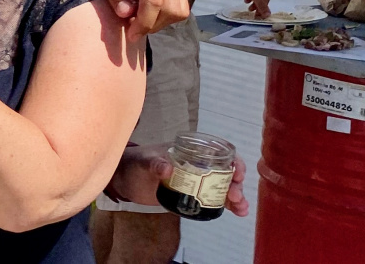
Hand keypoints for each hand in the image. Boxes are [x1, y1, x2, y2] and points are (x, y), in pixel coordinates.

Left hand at [78, 0, 188, 39]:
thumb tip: (126, 15)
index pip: (154, 2)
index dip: (144, 23)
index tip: (130, 35)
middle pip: (173, 9)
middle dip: (154, 25)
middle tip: (133, 27)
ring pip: (181, 7)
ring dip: (163, 21)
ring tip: (140, 18)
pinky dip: (168, 11)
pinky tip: (148, 9)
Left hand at [108, 143, 248, 216]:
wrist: (125, 180)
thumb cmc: (134, 163)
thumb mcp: (144, 162)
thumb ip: (154, 164)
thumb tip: (166, 168)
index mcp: (189, 151)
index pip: (218, 152)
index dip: (232, 160)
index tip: (237, 172)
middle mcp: (197, 165)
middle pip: (225, 172)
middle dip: (235, 183)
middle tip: (234, 194)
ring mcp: (195, 181)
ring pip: (222, 187)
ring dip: (235, 196)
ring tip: (240, 208)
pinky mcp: (191, 196)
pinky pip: (213, 199)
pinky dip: (226, 205)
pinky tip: (236, 212)